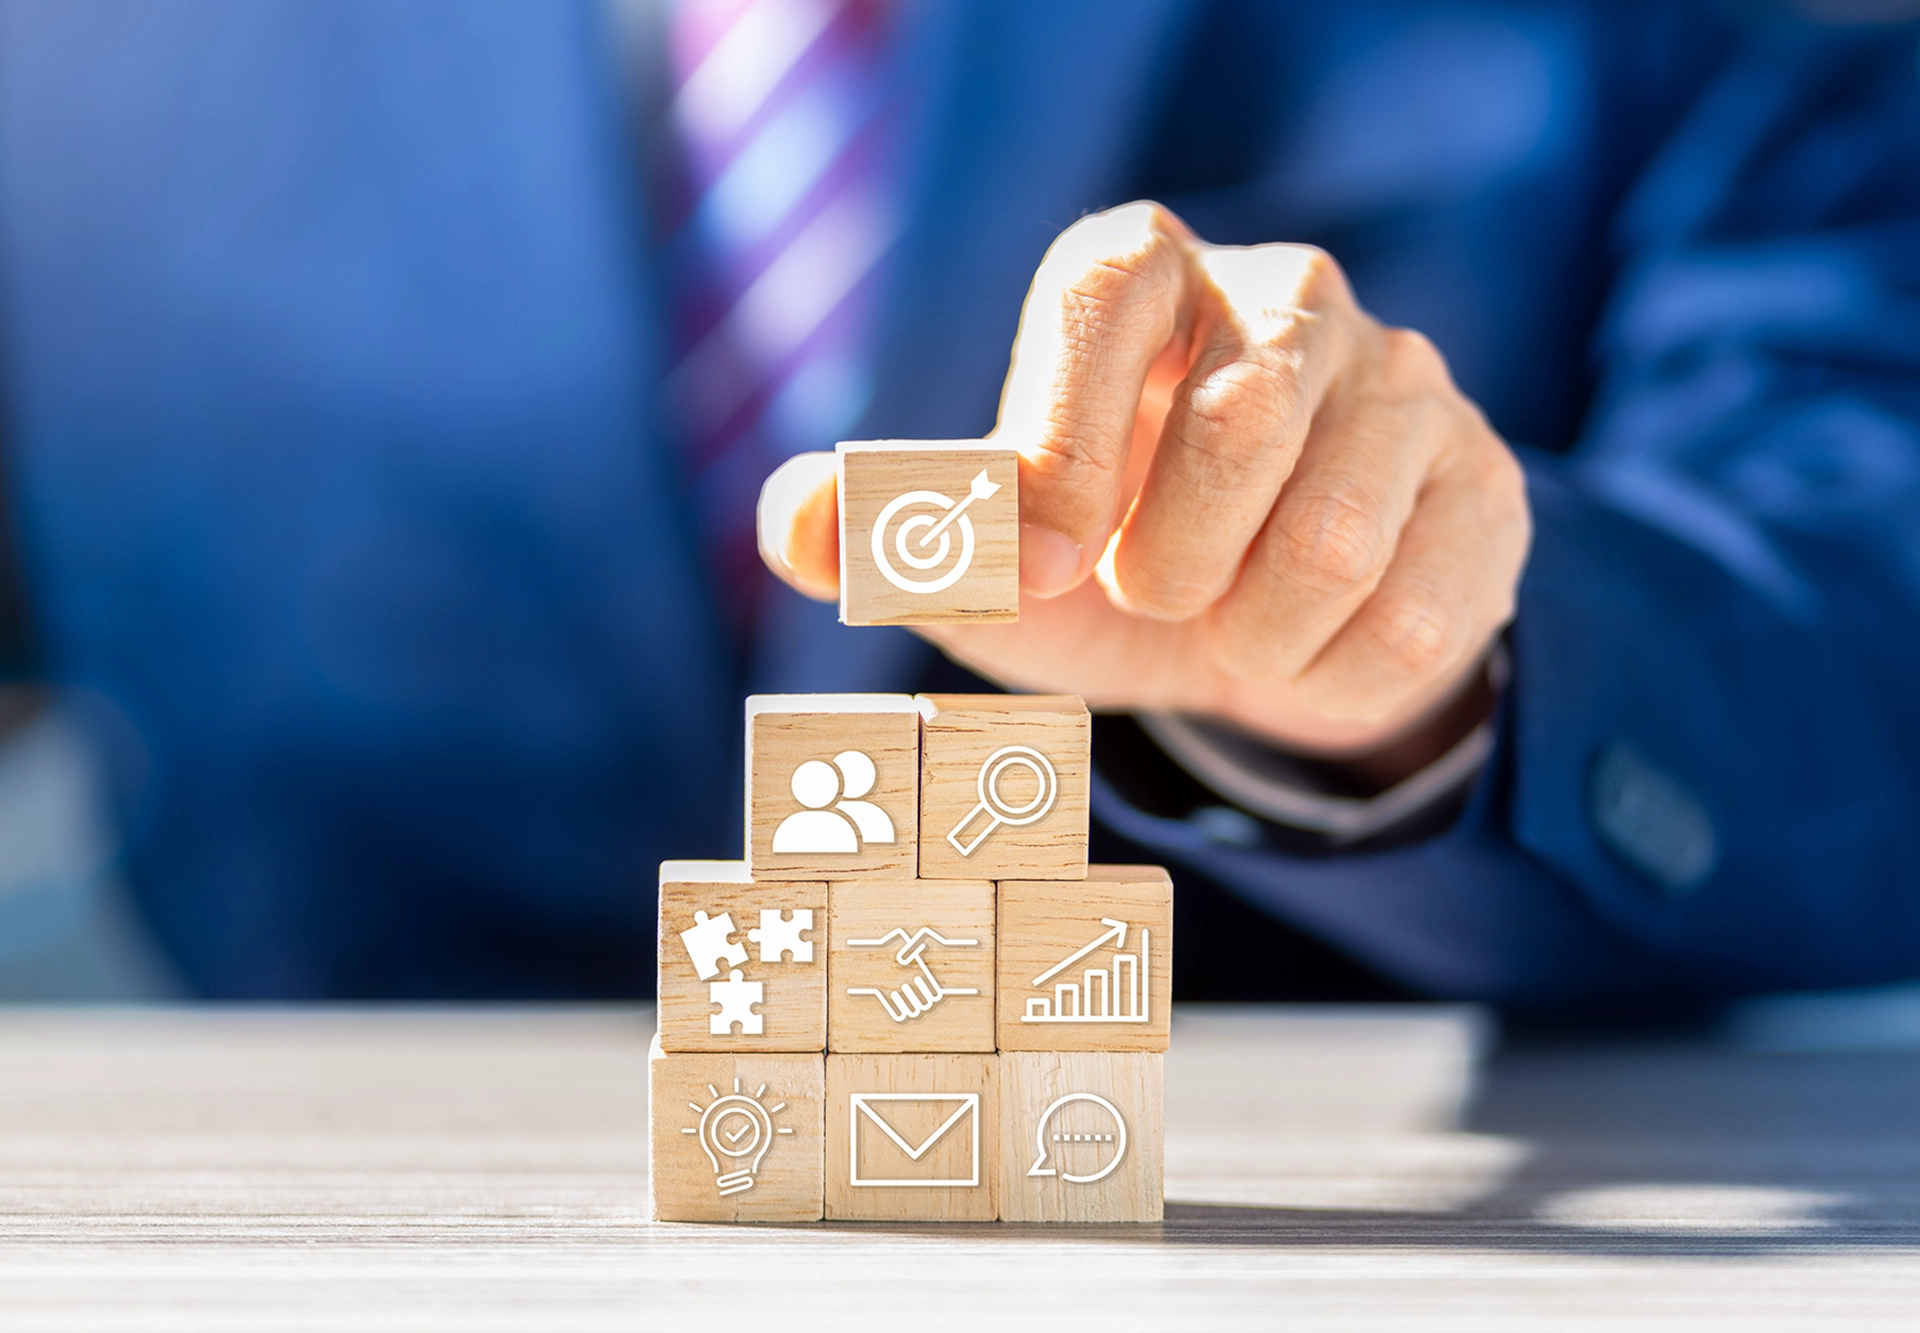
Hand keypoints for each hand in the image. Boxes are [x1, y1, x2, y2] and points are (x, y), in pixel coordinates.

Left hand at [758, 202, 1528, 761]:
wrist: (1263, 645)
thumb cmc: (1103, 578)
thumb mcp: (989, 572)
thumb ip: (890, 539)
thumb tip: (797, 521)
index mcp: (1141, 277)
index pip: (1106, 291)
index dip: (1063, 440)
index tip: (1037, 564)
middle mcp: (1286, 296)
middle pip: (1240, 425)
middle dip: (1170, 566)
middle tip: (1153, 593)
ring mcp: (1407, 379)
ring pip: (1336, 537)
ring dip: (1252, 634)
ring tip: (1233, 618)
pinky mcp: (1488, 482)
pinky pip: (1414, 612)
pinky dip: (1331, 679)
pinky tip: (1313, 649)